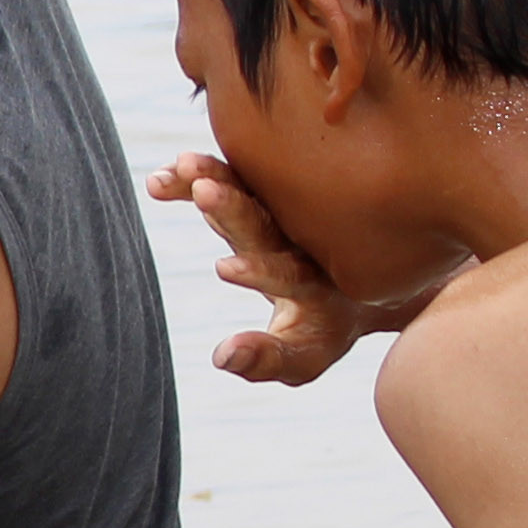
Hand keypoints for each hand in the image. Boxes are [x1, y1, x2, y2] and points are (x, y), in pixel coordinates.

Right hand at [142, 151, 382, 385]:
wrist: (367, 283)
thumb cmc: (325, 329)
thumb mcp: (303, 357)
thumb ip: (266, 360)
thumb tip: (222, 357)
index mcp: (316, 283)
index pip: (289, 275)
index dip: (261, 273)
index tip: (224, 270)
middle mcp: (301, 241)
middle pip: (267, 222)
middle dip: (235, 207)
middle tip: (203, 190)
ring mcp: (282, 213)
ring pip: (250, 190)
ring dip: (214, 176)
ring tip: (178, 167)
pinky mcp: (262, 197)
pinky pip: (232, 179)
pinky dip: (197, 177)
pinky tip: (160, 178)